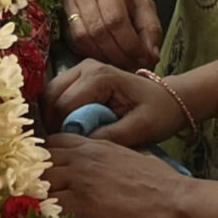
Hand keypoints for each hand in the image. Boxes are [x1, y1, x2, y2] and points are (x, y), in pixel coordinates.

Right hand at [41, 59, 191, 146]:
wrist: (168, 100)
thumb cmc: (158, 113)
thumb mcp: (141, 128)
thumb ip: (111, 135)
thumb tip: (81, 144)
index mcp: (99, 76)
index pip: (63, 105)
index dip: (61, 130)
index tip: (69, 150)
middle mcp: (85, 67)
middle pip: (50, 97)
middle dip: (52, 123)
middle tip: (65, 147)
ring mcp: (79, 69)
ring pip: (49, 95)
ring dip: (52, 118)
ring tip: (67, 139)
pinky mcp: (78, 77)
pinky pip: (56, 95)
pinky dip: (56, 113)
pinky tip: (70, 129)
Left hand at [42, 133, 213, 217]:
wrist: (180, 204)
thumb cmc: (166, 186)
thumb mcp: (136, 160)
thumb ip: (114, 161)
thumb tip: (109, 174)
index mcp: (97, 145)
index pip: (54, 142)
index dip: (44, 156)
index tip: (39, 170)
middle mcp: (85, 157)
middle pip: (40, 160)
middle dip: (31, 176)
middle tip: (28, 193)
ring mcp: (82, 178)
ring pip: (40, 181)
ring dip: (33, 195)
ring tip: (30, 210)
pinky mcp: (84, 202)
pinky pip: (50, 205)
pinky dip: (43, 213)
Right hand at [66, 0, 163, 69]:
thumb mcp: (144, 4)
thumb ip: (151, 29)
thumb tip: (151, 57)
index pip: (116, 19)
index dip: (130, 44)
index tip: (143, 59)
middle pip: (98, 31)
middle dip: (118, 54)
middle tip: (132, 66)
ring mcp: (68, 3)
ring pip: (84, 38)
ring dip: (104, 56)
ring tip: (120, 63)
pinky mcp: (61, 16)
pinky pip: (75, 42)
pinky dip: (91, 53)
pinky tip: (105, 57)